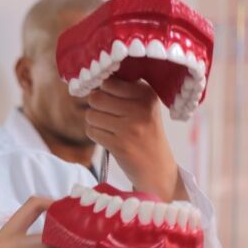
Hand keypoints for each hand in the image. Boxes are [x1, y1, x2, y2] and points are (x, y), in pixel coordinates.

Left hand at [85, 78, 185, 201]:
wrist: (157, 166)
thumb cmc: (145, 132)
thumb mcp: (144, 106)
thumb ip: (122, 91)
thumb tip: (91, 81)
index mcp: (146, 94)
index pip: (109, 82)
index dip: (102, 89)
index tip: (107, 97)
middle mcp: (140, 108)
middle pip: (96, 97)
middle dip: (95, 106)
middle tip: (105, 114)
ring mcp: (129, 127)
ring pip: (91, 114)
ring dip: (93, 121)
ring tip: (108, 127)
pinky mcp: (119, 144)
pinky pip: (91, 131)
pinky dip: (95, 134)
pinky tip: (108, 137)